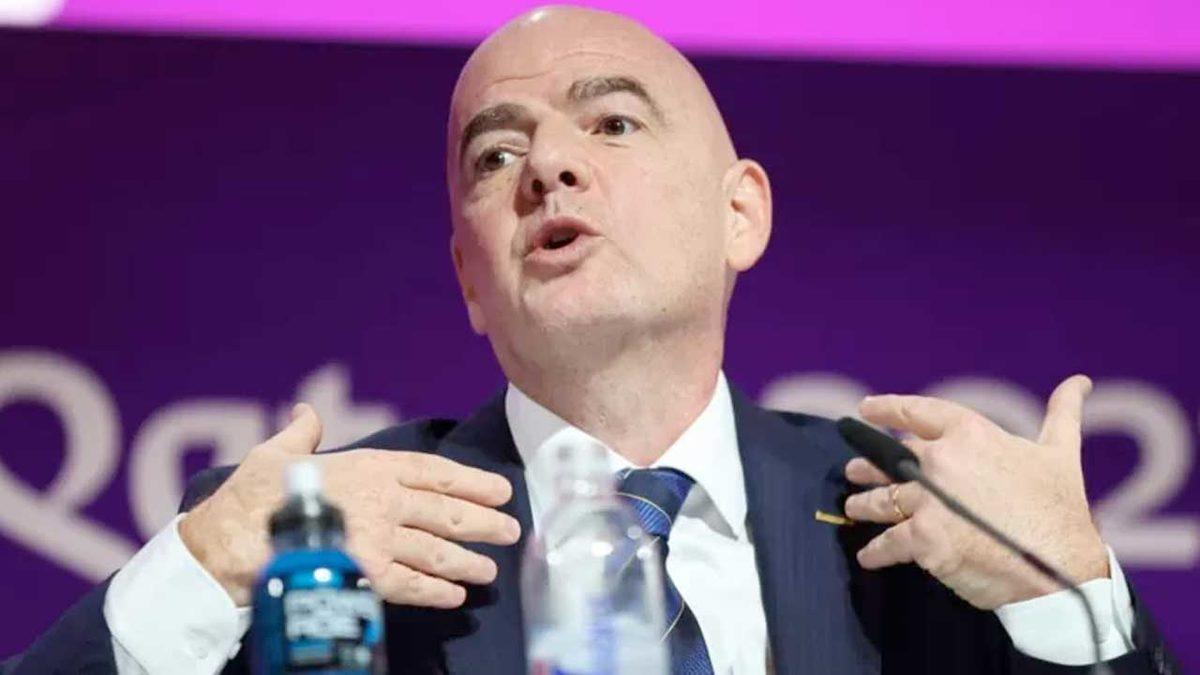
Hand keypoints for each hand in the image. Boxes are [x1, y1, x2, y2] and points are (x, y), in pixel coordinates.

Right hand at [179, 403, 520, 607]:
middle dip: (483, 522)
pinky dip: (436, 591)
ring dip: (467, 560)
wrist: (230, 539)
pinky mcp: (366, 575)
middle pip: (447, 512)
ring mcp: (378, 538)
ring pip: (437, 550)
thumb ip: (303, 433)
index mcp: (368, 467)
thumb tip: (307, 414)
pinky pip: (412, 585)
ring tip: (490, 570)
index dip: (471, 482)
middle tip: (512, 531)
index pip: (434, 473)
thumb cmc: (252, 494)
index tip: (500, 490)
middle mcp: (382, 500)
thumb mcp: (278, 452)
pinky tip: (455, 596)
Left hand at [842, 375, 1108, 608]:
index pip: (918, 413)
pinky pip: (889, 543)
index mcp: (971, 434)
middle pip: (893, 459)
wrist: (1061, 570)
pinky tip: (868, 555)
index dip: (888, 408)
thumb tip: (1078, 382)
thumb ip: (1062, 415)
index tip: (865, 409)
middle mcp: (942, 461)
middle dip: (870, 466)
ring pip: (883, 499)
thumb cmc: (1061, 510)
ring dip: (865, 504)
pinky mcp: (923, 538)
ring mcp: (929, 500)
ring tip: (853, 506)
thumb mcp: (1061, 453)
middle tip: (853, 471)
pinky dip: (876, 551)